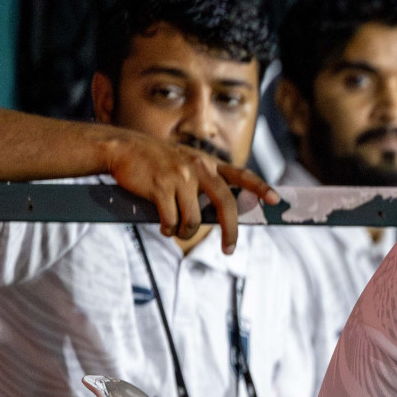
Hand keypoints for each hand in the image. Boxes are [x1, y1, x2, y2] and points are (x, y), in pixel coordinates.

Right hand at [101, 130, 279, 253]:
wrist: (122, 148)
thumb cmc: (156, 161)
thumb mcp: (186, 162)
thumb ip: (205, 181)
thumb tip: (222, 215)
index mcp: (208, 164)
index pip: (241, 176)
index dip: (260, 188)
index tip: (275, 200)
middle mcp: (199, 168)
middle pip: (226, 205)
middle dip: (230, 232)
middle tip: (229, 249)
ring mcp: (180, 177)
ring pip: (195, 220)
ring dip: (186, 232)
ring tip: (177, 229)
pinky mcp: (161, 187)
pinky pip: (171, 220)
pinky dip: (168, 229)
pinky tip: (163, 226)